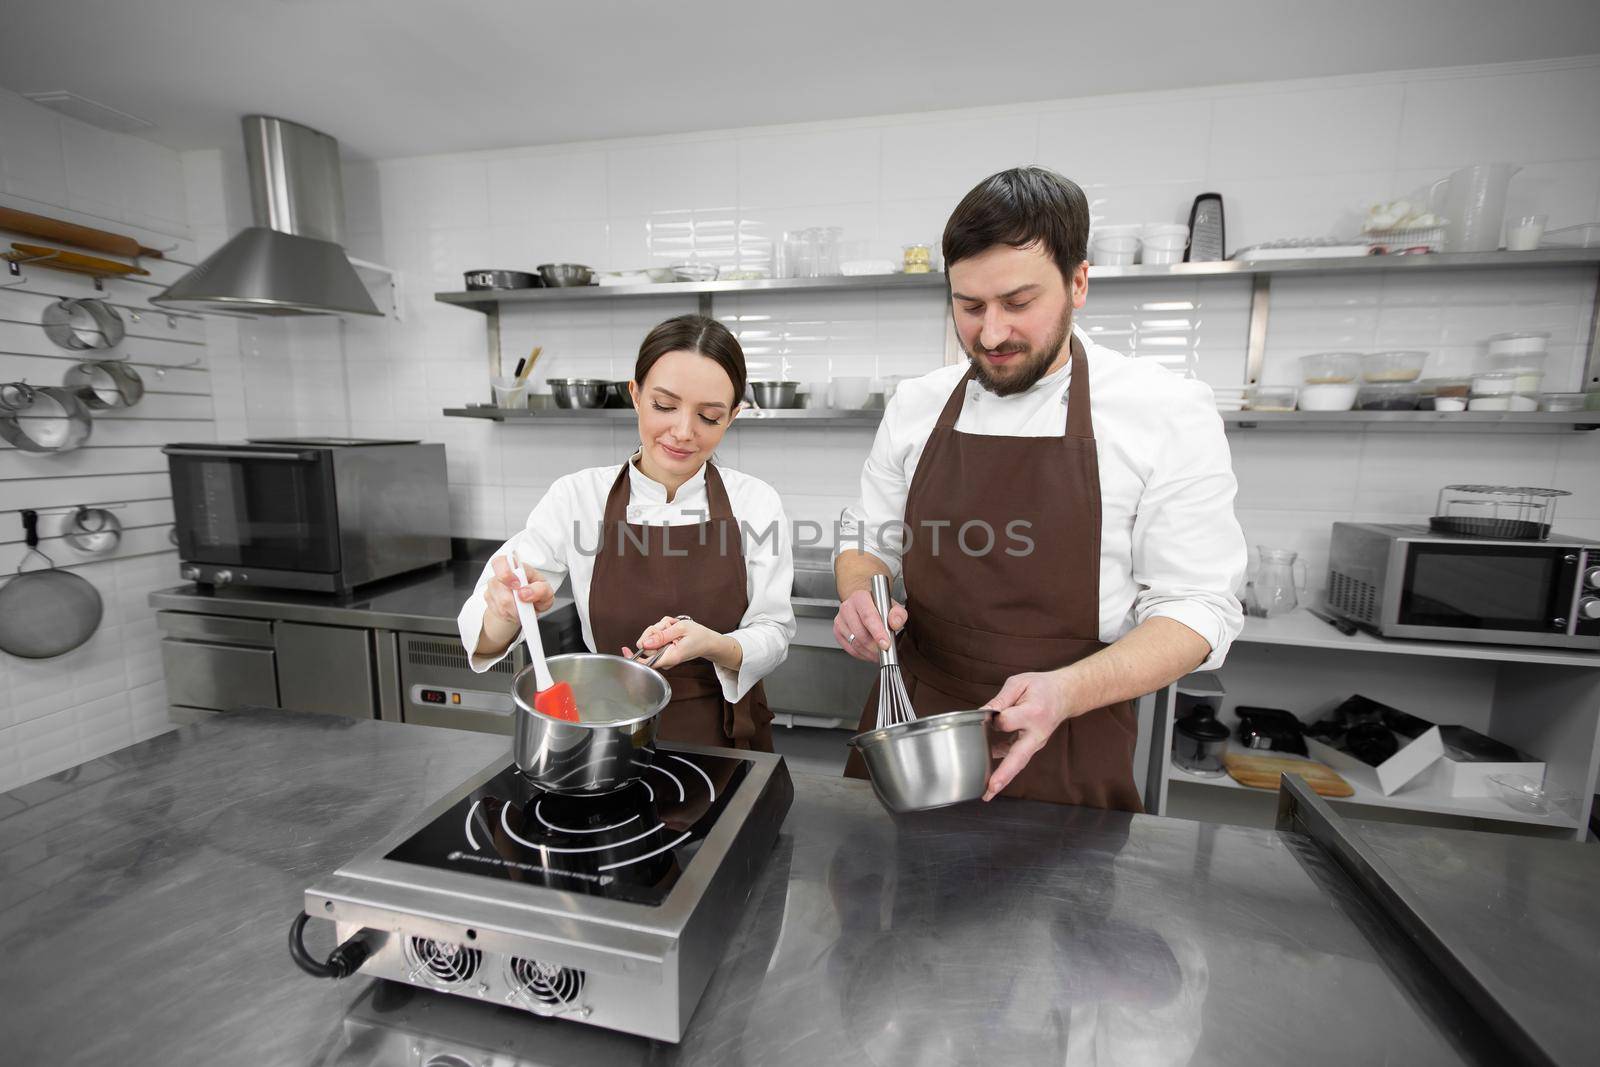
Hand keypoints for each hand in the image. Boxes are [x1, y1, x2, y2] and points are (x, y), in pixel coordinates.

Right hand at [481, 554, 554, 645]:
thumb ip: (541, 590)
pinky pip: (497, 611)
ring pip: (500, 603)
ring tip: (522, 609)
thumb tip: (525, 592)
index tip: (516, 585)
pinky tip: (515, 611)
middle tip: (525, 606)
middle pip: (499, 587)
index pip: (501, 562)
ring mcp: (493, 585)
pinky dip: (509, 615)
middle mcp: (501, 573)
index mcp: (516, 565)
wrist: (526, 605)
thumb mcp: (547, 592)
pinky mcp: (488, 598)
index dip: (506, 573)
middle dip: (515, 602)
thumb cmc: (536, 593)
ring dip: (514, 611)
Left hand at [624, 615, 736, 671]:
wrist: (709, 642)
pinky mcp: (664, 652)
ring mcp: (664, 656)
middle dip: (654, 631)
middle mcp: (665, 659)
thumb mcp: (681, 629)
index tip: (625, 650)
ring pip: (651, 640)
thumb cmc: (699, 635)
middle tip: (669, 625)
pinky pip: (656, 640)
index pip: (646, 662)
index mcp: (670, 656)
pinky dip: (662, 632)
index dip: (634, 656)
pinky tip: (672, 630)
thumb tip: (644, 643)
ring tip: (674, 627)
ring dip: (660, 629)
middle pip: (647, 645)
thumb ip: (662, 636)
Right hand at [833, 588, 906, 662]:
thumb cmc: (878, 606)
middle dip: (874, 647)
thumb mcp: (893, 606)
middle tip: (885, 651)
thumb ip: (898, 614)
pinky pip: (850, 649)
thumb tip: (895, 623)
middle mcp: (847, 607)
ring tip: (879, 653)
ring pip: (855, 643)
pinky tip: (870, 652)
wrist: (864, 605)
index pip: (868, 616)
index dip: (877, 633)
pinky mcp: (837, 632)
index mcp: (860, 598)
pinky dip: (862, 654)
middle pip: (860, 633)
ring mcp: (840, 620)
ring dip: (869, 652)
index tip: (885, 644)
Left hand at [981, 670, 1077, 800]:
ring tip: (987, 794)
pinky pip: (1017, 759)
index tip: (989, 712)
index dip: (993, 717)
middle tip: (991, 788)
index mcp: (1033, 713)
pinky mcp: (1033, 747)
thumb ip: (1001, 699)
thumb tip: (982, 713)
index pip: (1006, 721)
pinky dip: (1004, 767)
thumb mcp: (1019, 683)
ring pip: (1018, 763)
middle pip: (1018, 756)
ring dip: (1003, 779)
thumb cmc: (1041, 687)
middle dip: (1004, 773)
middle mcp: (1036, 732)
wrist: (1065, 695)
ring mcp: (1036, 742)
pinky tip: (989, 774)